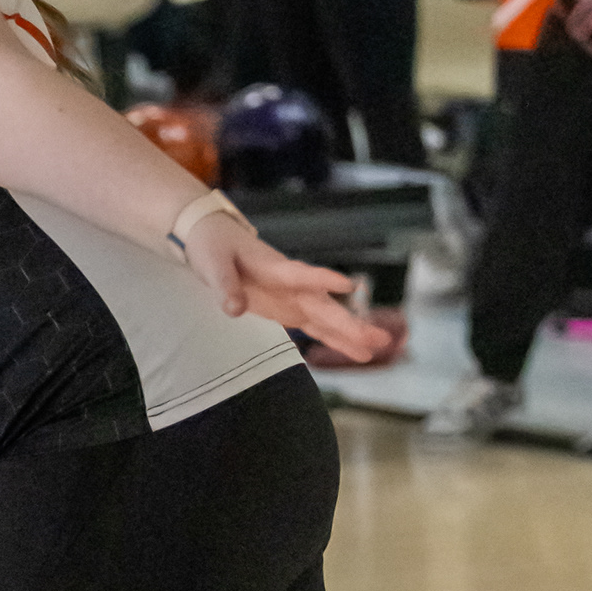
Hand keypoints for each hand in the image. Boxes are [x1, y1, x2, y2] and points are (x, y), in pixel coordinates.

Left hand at [183, 212, 384, 361]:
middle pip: (324, 305)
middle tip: (377, 336)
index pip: (301, 275)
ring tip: (376, 349)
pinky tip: (360, 353)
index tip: (348, 286)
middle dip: (350, 322)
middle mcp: (292, 285)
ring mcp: (294, 298)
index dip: (323, 280)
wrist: (217, 238)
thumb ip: (225, 286)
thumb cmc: (216, 248)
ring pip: (327, 318)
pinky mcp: (290, 309)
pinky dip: (336, 340)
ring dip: (351, 334)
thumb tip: (235, 310)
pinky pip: (317, 328)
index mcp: (274, 268)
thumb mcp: (213, 265)